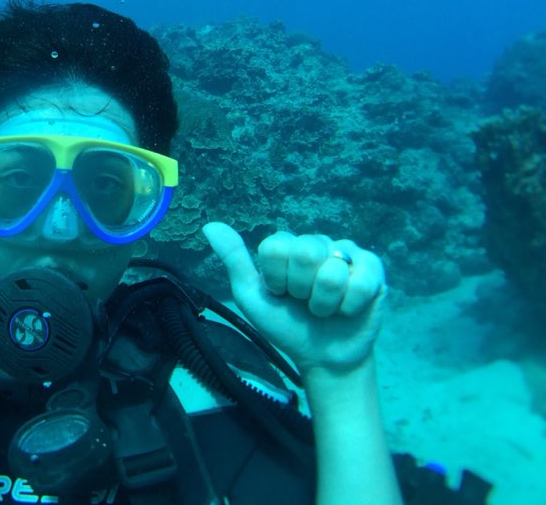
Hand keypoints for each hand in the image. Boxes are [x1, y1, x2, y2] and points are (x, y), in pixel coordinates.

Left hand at [203, 222, 385, 373]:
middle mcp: (317, 243)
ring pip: (332, 271)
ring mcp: (347, 253)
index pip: (276, 247)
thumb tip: (210, 226)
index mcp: (286, 246)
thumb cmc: (285, 326)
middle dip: (301, 289)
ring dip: (325, 303)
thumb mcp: (252, 297)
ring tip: (325, 309)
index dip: (276, 279)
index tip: (280, 293)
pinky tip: (347, 309)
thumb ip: (234, 260)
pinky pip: (361, 281)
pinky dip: (349, 305)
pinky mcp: (373, 270)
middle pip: (305, 253)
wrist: (322, 357)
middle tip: (304, 302)